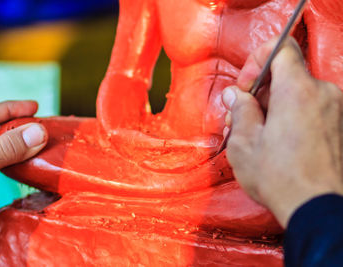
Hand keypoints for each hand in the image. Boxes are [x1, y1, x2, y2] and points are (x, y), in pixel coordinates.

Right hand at [222, 37, 342, 227]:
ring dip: (273, 107)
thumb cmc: (280, 178)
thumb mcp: (244, 143)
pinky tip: (276, 142)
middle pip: (286, 75)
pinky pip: (311, 109)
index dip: (256, 60)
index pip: (280, 48)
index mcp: (298, 91)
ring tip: (255, 135)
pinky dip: (291, 117)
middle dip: (259, 92)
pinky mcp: (340, 126)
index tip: (245, 86)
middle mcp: (323, 93)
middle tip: (239, 118)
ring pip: (297, 94)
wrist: (318, 209)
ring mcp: (336, 111)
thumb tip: (234, 95)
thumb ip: (239, 110)